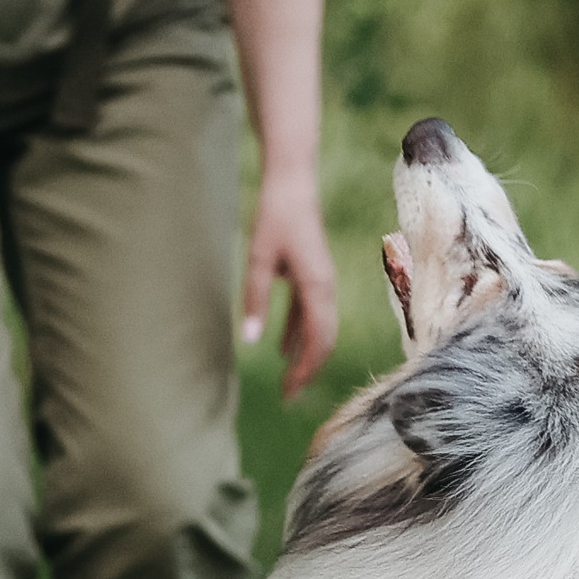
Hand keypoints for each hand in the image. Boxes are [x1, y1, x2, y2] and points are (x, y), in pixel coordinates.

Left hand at [240, 163, 338, 401]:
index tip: (288, 392)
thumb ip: (256, 300)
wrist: (292, 181)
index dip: (305, 369)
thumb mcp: (258, 259)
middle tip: (288, 397)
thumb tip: (252, 341)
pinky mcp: (313, 274)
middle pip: (324, 339)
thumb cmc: (275, 216)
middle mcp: (327, 287)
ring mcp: (322, 281)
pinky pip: (311, 312)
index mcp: (318, 286)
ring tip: (286, 380)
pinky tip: (281, 348)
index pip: (319, 340)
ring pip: (320, 328)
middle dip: (308, 370)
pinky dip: (299, 333)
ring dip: (304, 354)